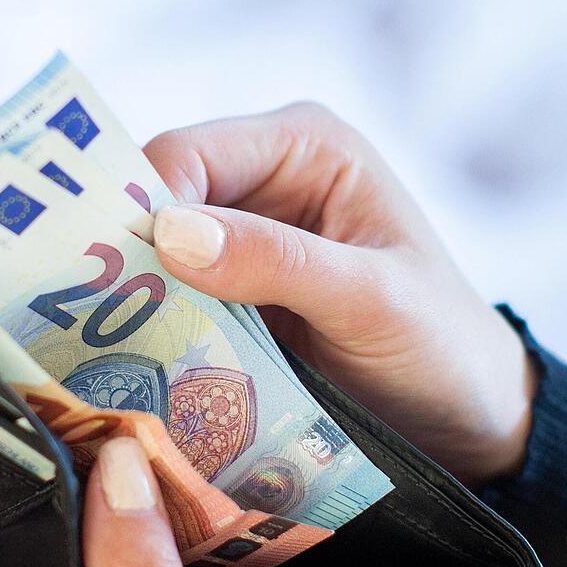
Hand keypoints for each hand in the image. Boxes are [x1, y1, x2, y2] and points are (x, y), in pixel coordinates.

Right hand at [145, 103, 536, 486]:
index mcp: (305, 146)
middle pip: (158, 199)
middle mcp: (266, 179)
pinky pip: (170, 300)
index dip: (146, 204)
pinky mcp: (232, 296)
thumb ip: (278, 260)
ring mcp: (245, 241)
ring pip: (155, 254)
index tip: (121, 274)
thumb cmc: (442, 347)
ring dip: (137, 297)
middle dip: (132, 254)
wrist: (466, 421)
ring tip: (112, 345)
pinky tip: (140, 359)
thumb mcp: (372, 300)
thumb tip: (170, 232)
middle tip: (100, 316)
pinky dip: (154, 327)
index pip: (188, 154)